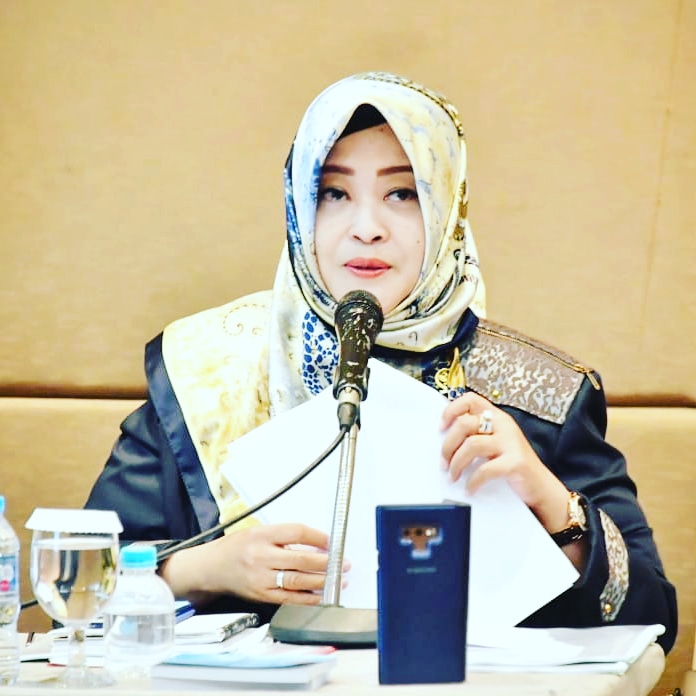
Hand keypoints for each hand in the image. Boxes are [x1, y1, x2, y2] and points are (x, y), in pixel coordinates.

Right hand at [161, 523, 347, 605]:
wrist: (212, 567)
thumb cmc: (237, 547)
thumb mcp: (259, 531)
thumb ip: (284, 536)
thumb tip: (317, 543)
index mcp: (261, 535)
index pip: (296, 532)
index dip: (318, 537)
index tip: (332, 542)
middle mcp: (261, 556)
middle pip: (300, 559)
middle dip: (326, 562)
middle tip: (343, 563)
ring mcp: (261, 578)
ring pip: (297, 581)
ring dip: (322, 581)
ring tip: (339, 580)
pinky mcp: (261, 595)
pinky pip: (288, 599)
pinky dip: (308, 598)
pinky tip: (321, 594)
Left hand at [440, 392, 569, 532]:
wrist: (540, 487)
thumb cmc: (512, 465)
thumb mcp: (495, 443)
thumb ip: (476, 435)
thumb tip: (444, 439)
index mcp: (496, 417)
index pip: (470, 400)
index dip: (451, 411)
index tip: (441, 428)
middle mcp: (504, 425)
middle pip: (464, 424)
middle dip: (448, 445)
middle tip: (443, 462)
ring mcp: (511, 442)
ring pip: (471, 444)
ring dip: (456, 464)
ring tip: (453, 476)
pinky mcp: (515, 462)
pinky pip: (485, 469)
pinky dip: (473, 481)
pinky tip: (470, 489)